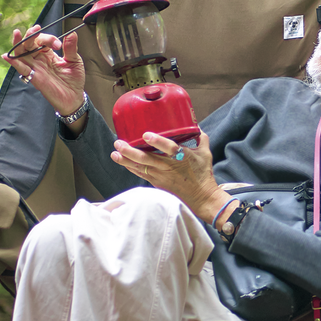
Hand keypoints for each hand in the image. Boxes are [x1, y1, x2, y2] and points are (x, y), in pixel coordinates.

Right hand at [4, 25, 86, 114]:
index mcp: (48, 53)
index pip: (42, 40)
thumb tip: (72, 33)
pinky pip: (21, 69)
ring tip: (17, 33)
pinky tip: (7, 56)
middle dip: (31, 35)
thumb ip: (71, 48)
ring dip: (19, 43)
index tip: (59, 44)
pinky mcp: (33, 78)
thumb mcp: (75, 61)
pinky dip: (14, 62)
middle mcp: (38, 59)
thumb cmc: (73, 79)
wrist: (74, 97)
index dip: (49, 38)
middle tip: (36, 29)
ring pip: (21, 53)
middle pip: (29, 44)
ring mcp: (34, 68)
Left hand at [112, 130, 227, 222]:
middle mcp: (169, 167)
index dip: (157, 142)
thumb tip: (194, 124)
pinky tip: (122, 161)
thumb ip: (200, 137)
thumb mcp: (205, 153)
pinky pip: (141, 174)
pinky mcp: (157, 182)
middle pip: (147, 159)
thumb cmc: (203, 173)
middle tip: (118, 143)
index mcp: (183, 157)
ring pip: (140, 168)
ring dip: (126, 160)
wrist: (201, 196)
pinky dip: (130, 168)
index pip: (169, 148)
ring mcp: (161, 176)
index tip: (145, 135)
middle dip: (130, 151)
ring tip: (114, 153)